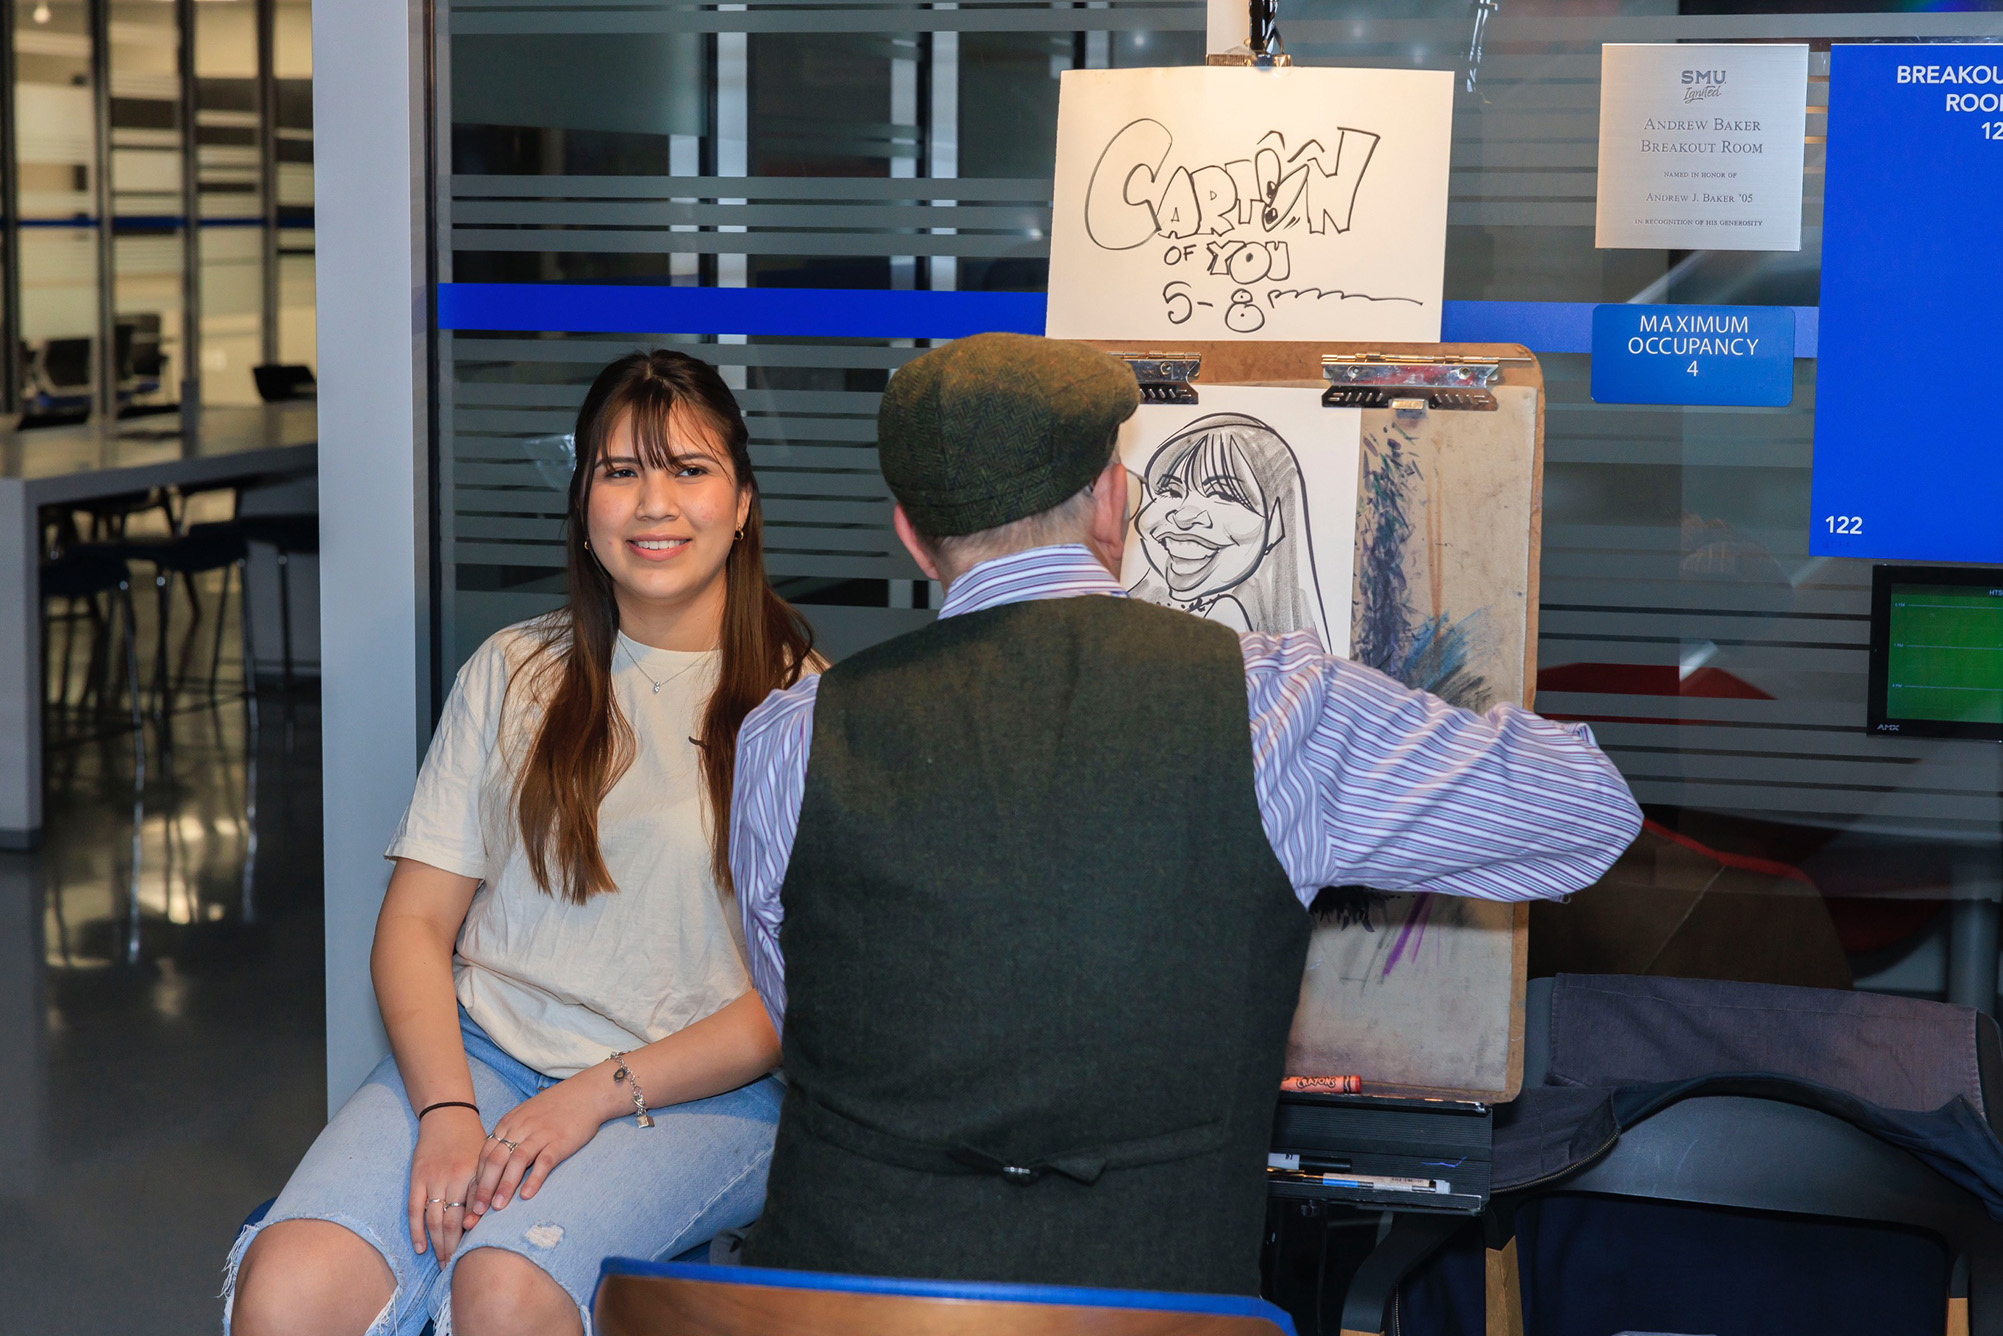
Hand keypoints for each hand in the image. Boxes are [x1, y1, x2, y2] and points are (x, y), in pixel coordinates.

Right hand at [407, 1106, 486, 1261]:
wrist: (448, 1115)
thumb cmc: (472, 1141)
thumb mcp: (486, 1160)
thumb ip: (485, 1187)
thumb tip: (484, 1221)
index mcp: (474, 1174)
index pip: (474, 1213)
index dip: (474, 1237)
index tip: (476, 1255)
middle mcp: (454, 1178)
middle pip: (452, 1222)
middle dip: (454, 1248)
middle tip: (455, 1267)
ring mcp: (433, 1179)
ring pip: (433, 1219)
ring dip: (437, 1245)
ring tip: (441, 1263)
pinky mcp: (417, 1178)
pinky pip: (414, 1209)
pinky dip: (417, 1230)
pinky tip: (420, 1248)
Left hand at [470, 1068, 617, 1215]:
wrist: (586, 1094)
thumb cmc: (554, 1108)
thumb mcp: (525, 1116)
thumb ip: (510, 1135)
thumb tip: (494, 1165)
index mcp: (509, 1123)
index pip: (485, 1154)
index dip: (476, 1179)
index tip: (471, 1201)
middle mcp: (521, 1128)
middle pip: (495, 1159)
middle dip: (484, 1187)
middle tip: (477, 1211)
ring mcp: (540, 1134)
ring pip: (516, 1161)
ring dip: (505, 1186)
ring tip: (498, 1208)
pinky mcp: (560, 1140)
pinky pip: (544, 1161)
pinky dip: (534, 1179)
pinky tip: (527, 1195)